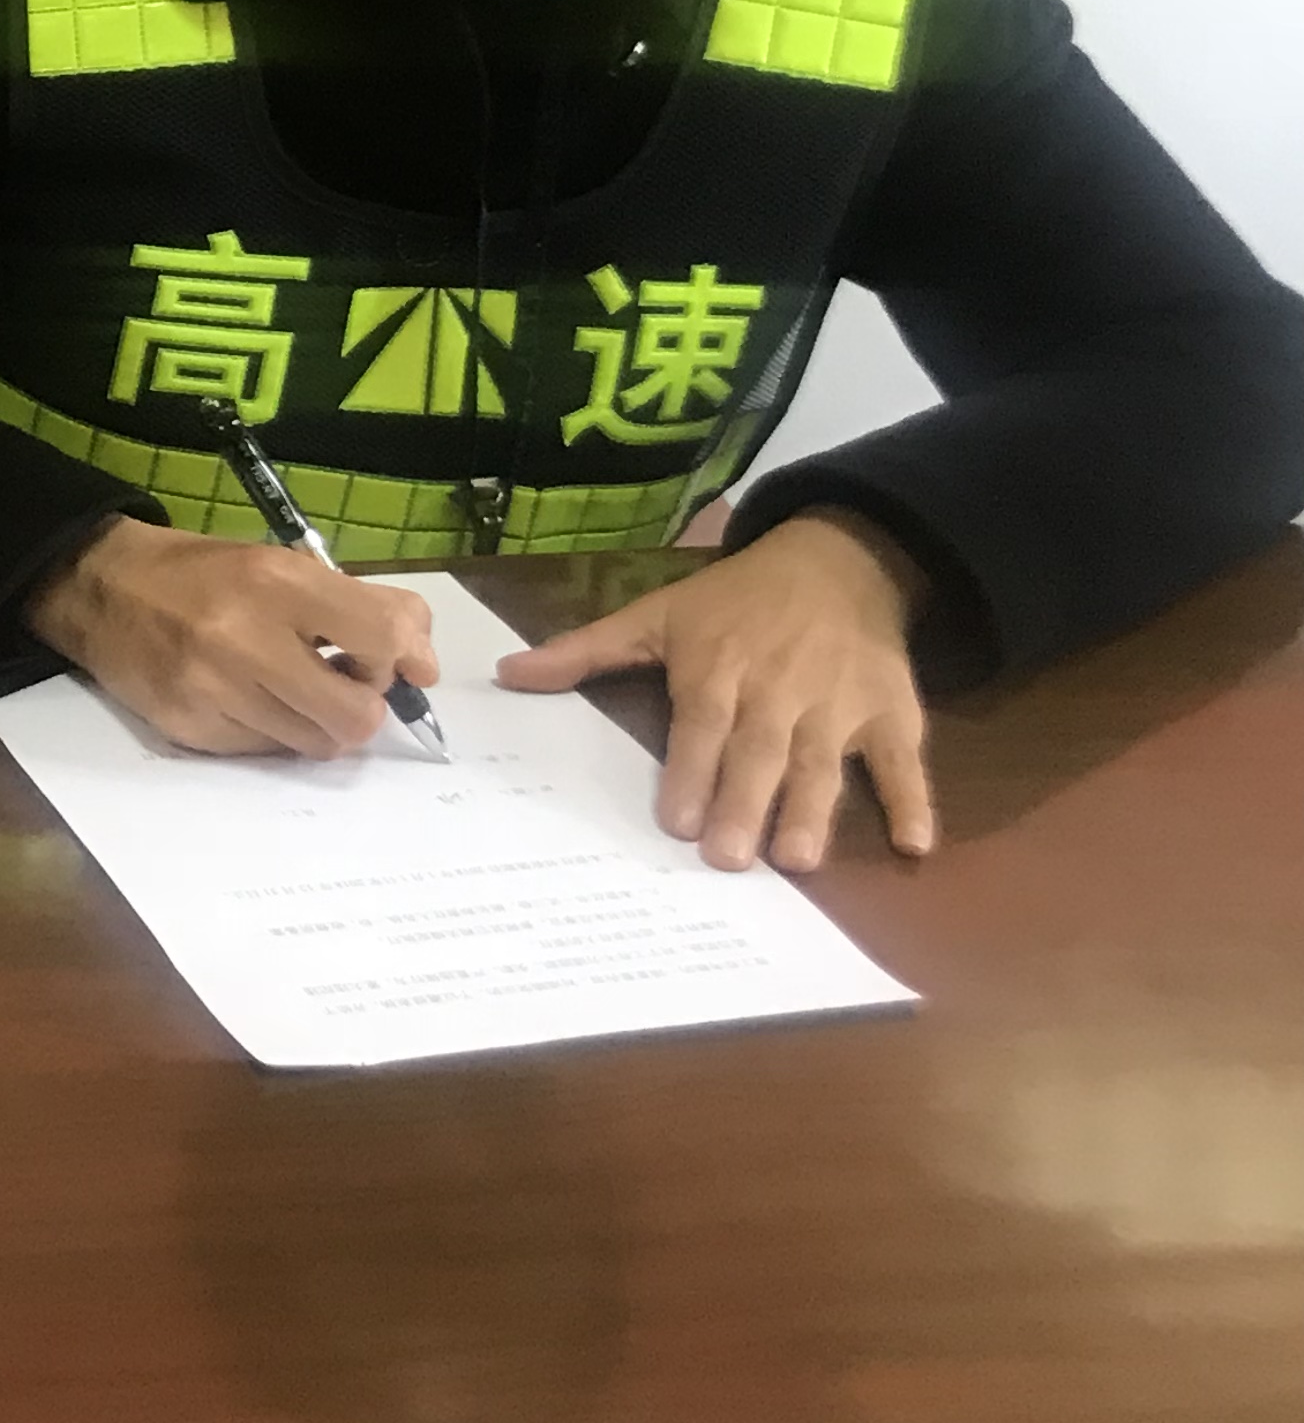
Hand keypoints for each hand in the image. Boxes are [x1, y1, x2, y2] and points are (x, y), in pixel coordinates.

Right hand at [23, 517, 440, 759]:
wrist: (102, 588)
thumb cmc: (205, 574)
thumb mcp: (284, 564)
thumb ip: (364, 606)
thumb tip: (424, 665)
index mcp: (276, 582)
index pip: (380, 637)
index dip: (399, 659)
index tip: (389, 662)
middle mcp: (244, 638)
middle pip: (355, 715)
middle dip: (360, 706)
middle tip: (337, 683)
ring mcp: (213, 690)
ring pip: (314, 744)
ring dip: (317, 724)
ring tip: (289, 690)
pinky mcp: (190, 729)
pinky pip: (266, 752)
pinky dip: (271, 732)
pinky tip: (246, 699)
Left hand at [496, 510, 935, 873]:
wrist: (835, 562)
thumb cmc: (733, 602)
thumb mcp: (656, 614)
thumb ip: (585, 651)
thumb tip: (506, 675)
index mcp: (718, 668)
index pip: (702, 725)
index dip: (692, 771)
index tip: (678, 822)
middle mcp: (778, 689)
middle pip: (760, 751)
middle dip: (746, 802)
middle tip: (731, 859)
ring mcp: (838, 704)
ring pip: (824, 762)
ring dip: (815, 810)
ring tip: (799, 859)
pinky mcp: (892, 712)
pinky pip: (902, 759)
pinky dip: (913, 799)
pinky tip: (915, 843)